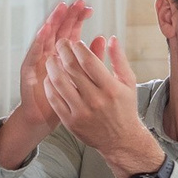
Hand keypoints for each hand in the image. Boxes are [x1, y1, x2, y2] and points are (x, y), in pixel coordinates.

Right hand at [11, 1, 92, 132]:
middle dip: (67, 16)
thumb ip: (92, 58)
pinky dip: (38, 42)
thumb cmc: (65, 99)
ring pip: (45, 37)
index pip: (71, 31)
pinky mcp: (28, 70)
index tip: (88, 8)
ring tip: (60, 10)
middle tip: (76, 3)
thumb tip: (103, 37)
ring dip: (52, 23)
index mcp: (63, 54)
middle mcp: (49, 53)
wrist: (44, 118)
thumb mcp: (82, 78)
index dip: (78, 19)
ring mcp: (38, 60)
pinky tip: (45, 32)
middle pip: (58, 30)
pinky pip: (33, 53)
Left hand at [43, 36, 163, 177]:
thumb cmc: (124, 108)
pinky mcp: (70, 121)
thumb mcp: (128, 83)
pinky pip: (54, 99)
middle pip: (72, 69)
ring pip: (59, 82)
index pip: (89, 61)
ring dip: (52, 66)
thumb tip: (110, 38)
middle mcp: (95, 100)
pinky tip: (50, 77)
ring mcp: (81, 112)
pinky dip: (49, 86)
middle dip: (63, 51)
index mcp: (110, 88)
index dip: (78, 48)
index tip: (75, 42)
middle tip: (60, 43)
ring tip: (52, 58)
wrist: (121, 140)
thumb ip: (119, 59)